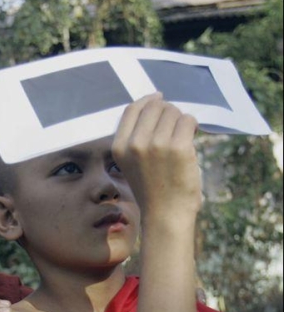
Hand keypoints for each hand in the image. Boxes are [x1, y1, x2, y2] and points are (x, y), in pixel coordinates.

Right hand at [112, 93, 200, 222]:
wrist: (165, 214)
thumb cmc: (152, 188)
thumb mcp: (131, 163)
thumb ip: (136, 138)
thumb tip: (155, 105)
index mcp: (119, 147)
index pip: (132, 110)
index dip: (147, 100)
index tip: (159, 97)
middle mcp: (135, 143)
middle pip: (155, 107)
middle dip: (168, 111)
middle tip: (175, 125)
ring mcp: (156, 145)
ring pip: (174, 112)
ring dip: (181, 120)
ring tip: (182, 136)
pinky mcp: (178, 147)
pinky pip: (188, 121)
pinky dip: (192, 126)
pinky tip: (191, 137)